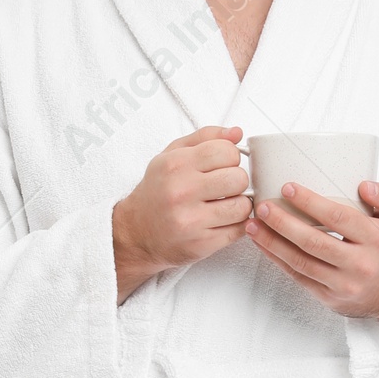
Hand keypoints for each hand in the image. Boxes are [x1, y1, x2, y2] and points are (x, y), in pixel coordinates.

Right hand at [112, 125, 251, 300]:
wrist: (136, 232)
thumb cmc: (157, 191)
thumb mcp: (172, 155)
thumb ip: (205, 138)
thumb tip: (237, 133)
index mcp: (175, 165)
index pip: (226, 151)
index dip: (231, 157)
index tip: (223, 165)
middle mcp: (181, 192)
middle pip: (238, 178)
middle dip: (237, 181)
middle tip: (225, 186)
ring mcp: (191, 221)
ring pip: (242, 207)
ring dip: (239, 205)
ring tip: (225, 204)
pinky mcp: (200, 244)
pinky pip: (238, 230)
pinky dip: (235, 224)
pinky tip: (222, 220)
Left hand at [247, 179, 378, 336]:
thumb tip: (363, 185)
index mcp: (377, 240)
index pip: (339, 218)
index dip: (311, 202)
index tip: (289, 187)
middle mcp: (360, 265)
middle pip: (314, 242)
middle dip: (283, 223)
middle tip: (263, 206)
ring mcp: (344, 285)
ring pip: (301, 262)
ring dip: (273, 243)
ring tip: (253, 225)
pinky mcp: (331, 298)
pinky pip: (299, 278)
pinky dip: (278, 260)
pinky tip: (264, 245)